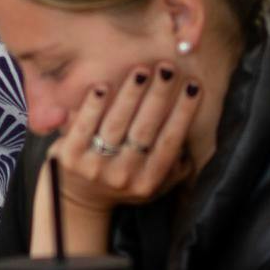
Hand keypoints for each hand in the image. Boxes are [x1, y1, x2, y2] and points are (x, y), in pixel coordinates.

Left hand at [50, 63, 202, 217]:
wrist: (80, 200)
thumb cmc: (126, 179)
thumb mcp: (157, 182)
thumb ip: (178, 164)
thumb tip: (200, 134)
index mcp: (148, 182)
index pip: (170, 141)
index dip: (183, 113)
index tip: (193, 85)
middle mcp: (123, 176)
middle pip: (145, 129)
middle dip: (159, 96)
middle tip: (168, 68)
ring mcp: (94, 168)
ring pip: (116, 124)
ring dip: (130, 94)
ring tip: (142, 70)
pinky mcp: (69, 157)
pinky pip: (83, 126)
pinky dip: (93, 105)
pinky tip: (102, 85)